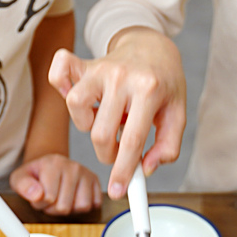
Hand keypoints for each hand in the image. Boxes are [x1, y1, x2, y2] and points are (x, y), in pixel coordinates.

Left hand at [10, 154, 100, 214]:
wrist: (49, 166)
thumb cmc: (35, 174)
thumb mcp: (19, 178)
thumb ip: (23, 186)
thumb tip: (37, 195)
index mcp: (53, 163)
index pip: (48, 199)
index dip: (39, 204)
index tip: (37, 196)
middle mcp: (72, 166)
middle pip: (64, 207)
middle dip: (53, 208)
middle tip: (48, 198)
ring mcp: (86, 173)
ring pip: (81, 206)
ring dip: (69, 209)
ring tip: (60, 198)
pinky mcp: (95, 181)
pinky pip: (94, 204)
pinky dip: (82, 206)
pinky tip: (73, 198)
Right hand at [47, 27, 186, 198]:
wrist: (153, 46)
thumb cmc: (164, 83)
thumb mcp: (177, 113)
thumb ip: (168, 146)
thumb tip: (146, 169)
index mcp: (149, 90)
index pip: (132, 140)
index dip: (122, 171)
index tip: (118, 191)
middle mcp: (122, 77)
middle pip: (100, 132)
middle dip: (108, 154)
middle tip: (118, 150)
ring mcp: (100, 68)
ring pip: (76, 107)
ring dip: (87, 125)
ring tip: (104, 120)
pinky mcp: (85, 64)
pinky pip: (59, 73)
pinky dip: (60, 85)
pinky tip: (76, 98)